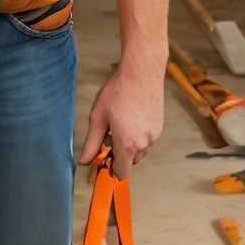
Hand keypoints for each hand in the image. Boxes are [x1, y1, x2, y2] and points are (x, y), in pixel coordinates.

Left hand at [79, 46, 164, 177]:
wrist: (141, 73)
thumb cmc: (117, 93)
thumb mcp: (98, 118)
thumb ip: (91, 143)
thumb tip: (84, 161)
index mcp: (127, 144)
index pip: (121, 171)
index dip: (111, 168)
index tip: (103, 158)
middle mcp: (144, 143)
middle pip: (131, 161)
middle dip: (120, 154)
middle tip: (109, 134)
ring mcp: (154, 135)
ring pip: (140, 150)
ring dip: (130, 144)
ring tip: (120, 122)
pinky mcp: (160, 126)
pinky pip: (147, 139)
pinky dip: (139, 135)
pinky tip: (131, 117)